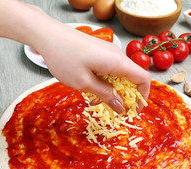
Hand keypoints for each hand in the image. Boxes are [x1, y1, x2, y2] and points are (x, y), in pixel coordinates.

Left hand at [34, 23, 150, 113]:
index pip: (144, 79)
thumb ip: (105, 95)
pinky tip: (92, 88)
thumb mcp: (84, 83)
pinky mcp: (100, 51)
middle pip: (133, 77)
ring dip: (113, 90)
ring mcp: (109, 51)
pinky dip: (106, 81)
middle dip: (126, 96)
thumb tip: (121, 107)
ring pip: (120, 74)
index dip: (142, 97)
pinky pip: (110, 68)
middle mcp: (117, 55)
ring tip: (97, 101)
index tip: (133, 111)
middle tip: (113, 109)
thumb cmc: (64, 57)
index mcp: (117, 62)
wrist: (47, 34)